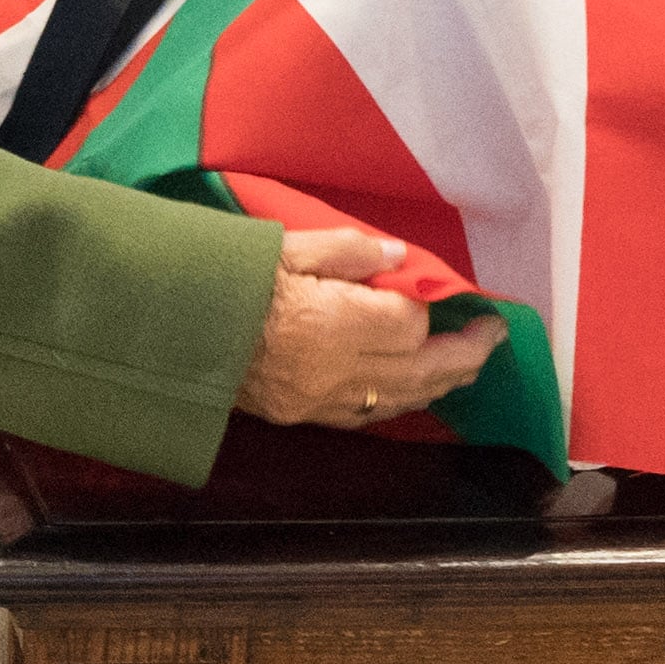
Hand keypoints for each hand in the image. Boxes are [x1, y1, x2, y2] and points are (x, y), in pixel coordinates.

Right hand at [233, 225, 505, 429]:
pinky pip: (369, 416)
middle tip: (495, 335)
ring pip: (400, 400)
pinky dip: (401, 401)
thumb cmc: (225, 282)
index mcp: (331, 322)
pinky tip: (418, 389)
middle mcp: (334, 369)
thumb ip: (346, 251)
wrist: (169, 334)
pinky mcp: (303, 417)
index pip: (407, 322)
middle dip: (464, 355)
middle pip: (421, 371)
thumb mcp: (281, 247)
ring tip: (470, 363)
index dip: (424, 305)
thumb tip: (400, 258)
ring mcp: (319, 401)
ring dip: (441, 383)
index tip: (428, 288)